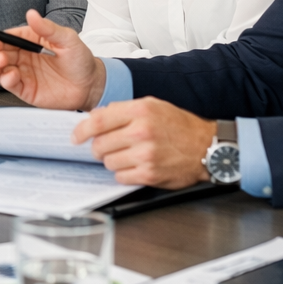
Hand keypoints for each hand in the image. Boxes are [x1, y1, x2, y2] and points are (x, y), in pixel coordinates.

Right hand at [0, 9, 105, 110]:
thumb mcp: (67, 39)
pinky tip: (10, 75)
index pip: (9, 37)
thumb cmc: (81, 61)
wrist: (91, 86)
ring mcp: (24, 73)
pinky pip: (10, 84)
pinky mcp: (26, 89)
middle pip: (0, 52)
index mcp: (31, 41)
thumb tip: (32, 14)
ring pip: (1, 69)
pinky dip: (6, 80)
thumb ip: (48, 28)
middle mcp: (24, 57)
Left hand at [70, 98, 215, 187]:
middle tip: (107, 147)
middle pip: (99, 145)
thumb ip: (122, 110)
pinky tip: (135, 165)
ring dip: (113, 161)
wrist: (206, 147)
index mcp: (140, 111)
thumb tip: (93, 117)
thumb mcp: (152, 106)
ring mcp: (145, 155)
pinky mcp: (149, 174)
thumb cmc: (179, 126)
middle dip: (98, 148)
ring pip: (108, 162)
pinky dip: (124, 173)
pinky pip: (120, 177)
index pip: (97, 121)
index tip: (76, 137)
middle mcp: (141, 132)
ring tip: (128, 155)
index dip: (81, 130)